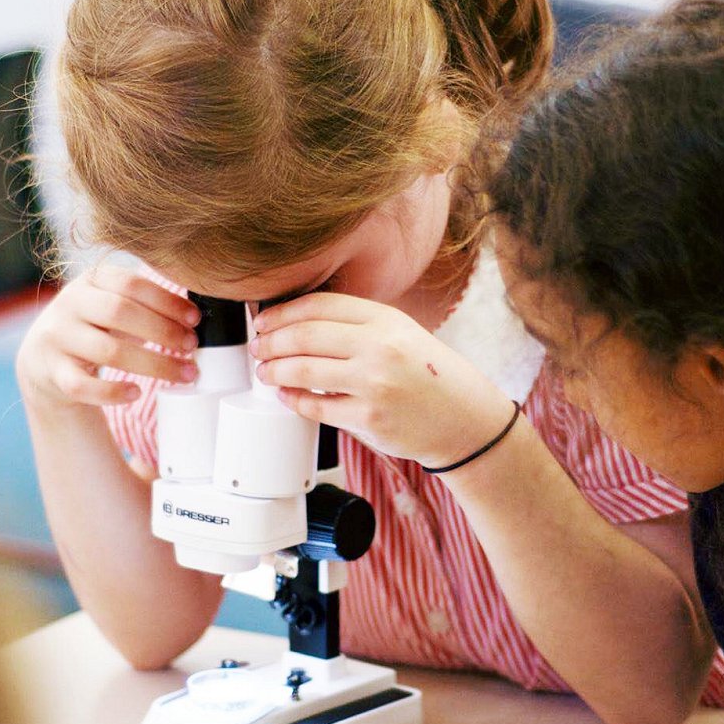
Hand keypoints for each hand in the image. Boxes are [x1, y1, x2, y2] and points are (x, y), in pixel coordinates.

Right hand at [16, 267, 198, 408]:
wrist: (44, 358)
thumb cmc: (97, 327)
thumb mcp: (114, 303)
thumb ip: (147, 302)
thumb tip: (196, 314)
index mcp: (91, 280)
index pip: (131, 283)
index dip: (166, 301)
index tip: (195, 319)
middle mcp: (69, 304)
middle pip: (120, 312)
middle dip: (163, 330)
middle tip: (192, 346)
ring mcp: (57, 339)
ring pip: (108, 351)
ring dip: (154, 364)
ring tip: (185, 374)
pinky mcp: (52, 373)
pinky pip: (82, 386)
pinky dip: (112, 392)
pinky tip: (137, 393)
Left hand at [251, 292, 515, 466]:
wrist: (464, 418)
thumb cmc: (429, 376)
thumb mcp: (402, 333)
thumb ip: (358, 324)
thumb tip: (298, 321)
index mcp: (385, 319)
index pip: (318, 305)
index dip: (282, 312)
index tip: (265, 321)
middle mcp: (379, 347)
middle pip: (304, 335)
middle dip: (271, 342)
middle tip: (259, 347)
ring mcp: (374, 383)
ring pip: (304, 370)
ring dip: (275, 370)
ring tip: (266, 371)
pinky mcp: (368, 417)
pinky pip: (316, 407)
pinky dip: (293, 400)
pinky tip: (286, 395)